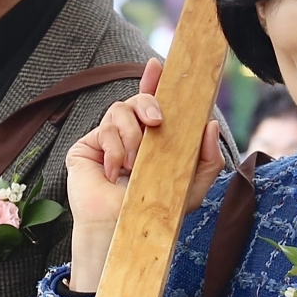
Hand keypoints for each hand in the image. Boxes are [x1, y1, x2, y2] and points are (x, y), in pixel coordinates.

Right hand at [64, 59, 222, 291]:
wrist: (120, 231)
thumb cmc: (153, 213)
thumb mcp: (190, 188)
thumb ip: (207, 159)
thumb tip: (209, 124)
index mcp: (153, 140)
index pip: (153, 103)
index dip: (155, 82)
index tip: (159, 65)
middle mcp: (129, 136)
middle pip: (137, 98)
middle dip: (148, 101)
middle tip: (158, 121)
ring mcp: (106, 140)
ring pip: (119, 110)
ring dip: (132, 135)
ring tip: (134, 163)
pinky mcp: (86, 148)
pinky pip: (103, 131)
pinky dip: (114, 151)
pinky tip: (115, 173)